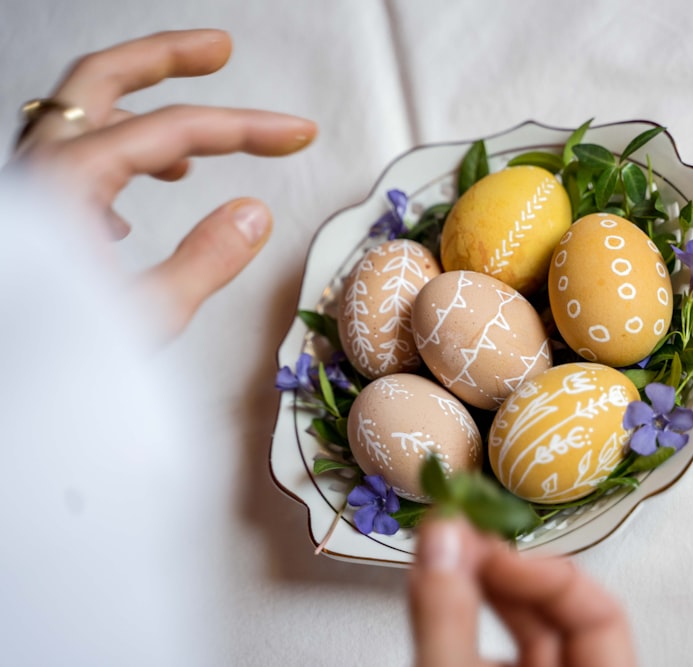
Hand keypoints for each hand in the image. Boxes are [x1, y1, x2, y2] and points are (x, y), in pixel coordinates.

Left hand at [7, 29, 316, 338]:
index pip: (176, 129)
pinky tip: (134, 204)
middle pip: (105, 77)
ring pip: (80, 116)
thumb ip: (205, 260)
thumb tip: (253, 214)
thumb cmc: (43, 356)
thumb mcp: (144, 316)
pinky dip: (113, 158)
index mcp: (71, 180)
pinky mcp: (27, 211)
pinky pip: (68, 159)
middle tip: (219, 50)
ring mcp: (28, 183)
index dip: (246, 127)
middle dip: (168, 57)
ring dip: (140, 111)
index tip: (296, 132)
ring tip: (194, 146)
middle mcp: (41, 166)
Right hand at [409, 517, 635, 666]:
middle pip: (559, 618)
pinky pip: (493, 654)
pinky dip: (465, 625)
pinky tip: (438, 601)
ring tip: (440, 561)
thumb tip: (443, 534)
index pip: (603, 615)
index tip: (489, 550)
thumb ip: (447, 619)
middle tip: (456, 540)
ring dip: (481, 594)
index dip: (547, 575)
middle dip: (506, 576)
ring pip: (523, 636)